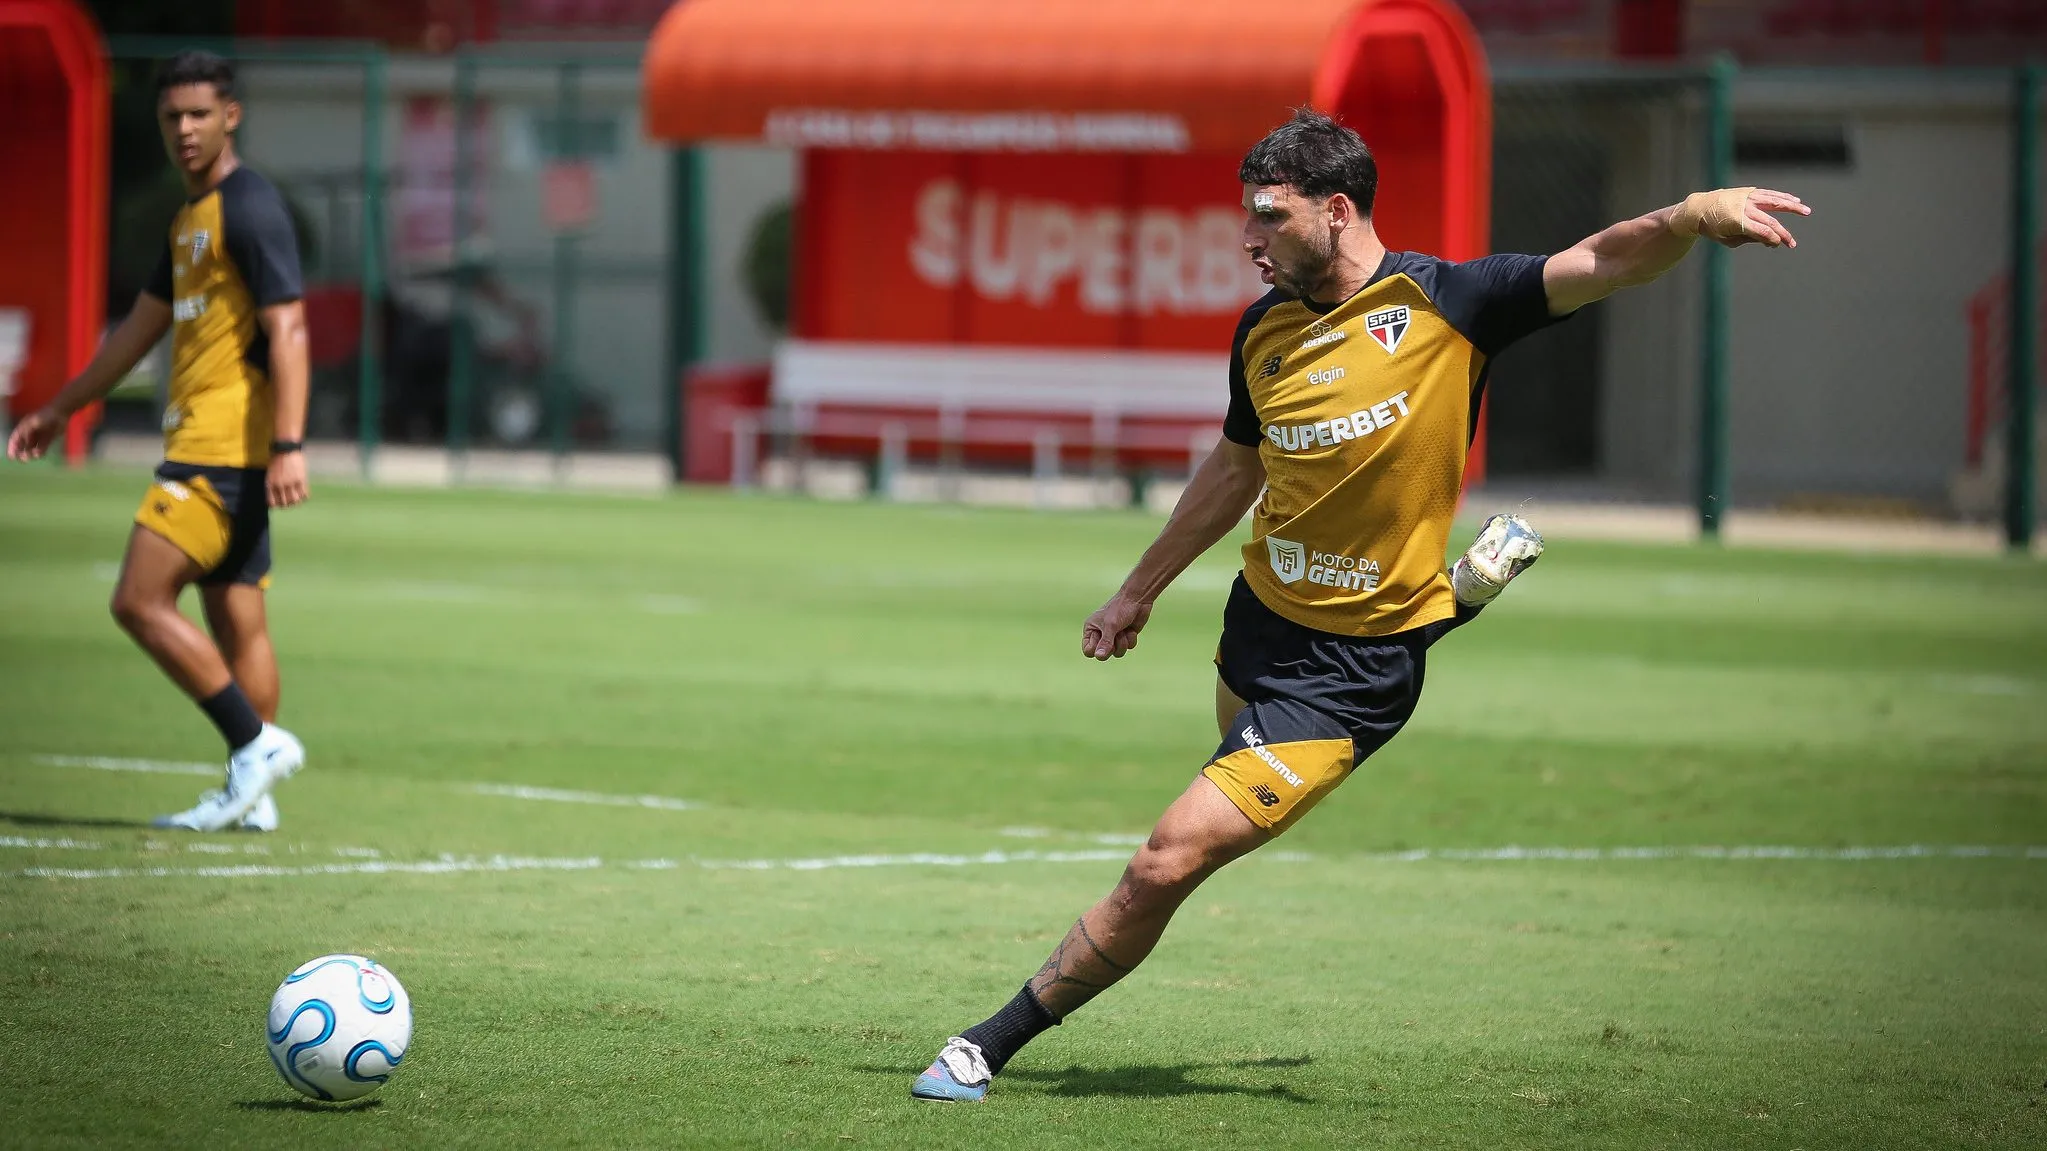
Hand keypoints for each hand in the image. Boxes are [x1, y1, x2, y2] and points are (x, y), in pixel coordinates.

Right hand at [6, 408, 63, 460]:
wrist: (60, 412)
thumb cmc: (44, 415)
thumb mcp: (32, 422)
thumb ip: (26, 431)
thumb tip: (21, 442)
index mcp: (24, 427)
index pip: (15, 439)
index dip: (12, 447)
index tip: (12, 456)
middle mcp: (30, 432)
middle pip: (24, 445)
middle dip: (22, 452)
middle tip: (24, 458)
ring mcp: (39, 435)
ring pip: (33, 447)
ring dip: (31, 453)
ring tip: (33, 456)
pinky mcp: (48, 438)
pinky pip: (43, 447)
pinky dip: (41, 451)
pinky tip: (40, 454)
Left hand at [267, 450, 308, 507]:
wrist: (285, 449)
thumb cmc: (276, 460)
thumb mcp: (270, 474)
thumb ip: (273, 485)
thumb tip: (277, 496)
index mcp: (270, 484)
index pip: (272, 503)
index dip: (277, 505)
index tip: (280, 503)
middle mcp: (280, 486)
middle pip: (285, 503)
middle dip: (287, 504)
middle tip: (290, 501)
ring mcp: (291, 483)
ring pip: (295, 501)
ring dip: (297, 501)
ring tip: (298, 498)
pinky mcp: (301, 480)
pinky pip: (305, 494)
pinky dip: (305, 497)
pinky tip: (304, 494)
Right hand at [1082, 594, 1152, 660]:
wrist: (1137, 599)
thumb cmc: (1120, 608)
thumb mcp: (1111, 626)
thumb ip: (1105, 643)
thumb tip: (1099, 657)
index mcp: (1091, 630)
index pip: (1088, 651)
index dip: (1096, 651)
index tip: (1104, 641)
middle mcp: (1101, 634)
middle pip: (1103, 655)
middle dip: (1112, 647)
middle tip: (1115, 636)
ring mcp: (1114, 637)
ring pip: (1117, 653)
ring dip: (1123, 643)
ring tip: (1124, 630)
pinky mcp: (1125, 636)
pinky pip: (1128, 647)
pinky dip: (1131, 639)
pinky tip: (1131, 629)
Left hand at [1674, 187, 1809, 248]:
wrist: (1699, 208)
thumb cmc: (1712, 228)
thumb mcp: (1727, 240)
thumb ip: (1749, 239)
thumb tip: (1770, 241)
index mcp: (1738, 222)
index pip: (1762, 231)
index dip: (1773, 239)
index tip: (1779, 245)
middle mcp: (1745, 208)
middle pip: (1770, 221)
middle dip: (1783, 233)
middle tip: (1793, 244)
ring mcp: (1747, 198)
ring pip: (1774, 201)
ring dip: (1792, 206)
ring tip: (1806, 211)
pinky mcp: (1748, 192)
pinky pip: (1768, 194)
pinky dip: (1782, 196)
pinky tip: (1794, 200)